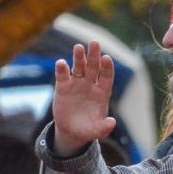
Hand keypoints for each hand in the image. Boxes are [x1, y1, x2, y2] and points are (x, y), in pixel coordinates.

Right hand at [51, 41, 116, 155]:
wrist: (71, 130)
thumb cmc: (87, 128)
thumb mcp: (96, 130)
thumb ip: (104, 127)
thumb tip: (112, 123)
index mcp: (102, 91)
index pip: (107, 76)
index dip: (107, 67)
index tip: (106, 58)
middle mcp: (90, 83)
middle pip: (93, 66)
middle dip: (93, 55)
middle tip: (94, 43)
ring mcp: (77, 83)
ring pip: (79, 66)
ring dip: (78, 57)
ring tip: (78, 47)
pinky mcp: (63, 85)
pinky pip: (63, 75)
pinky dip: (62, 68)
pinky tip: (61, 63)